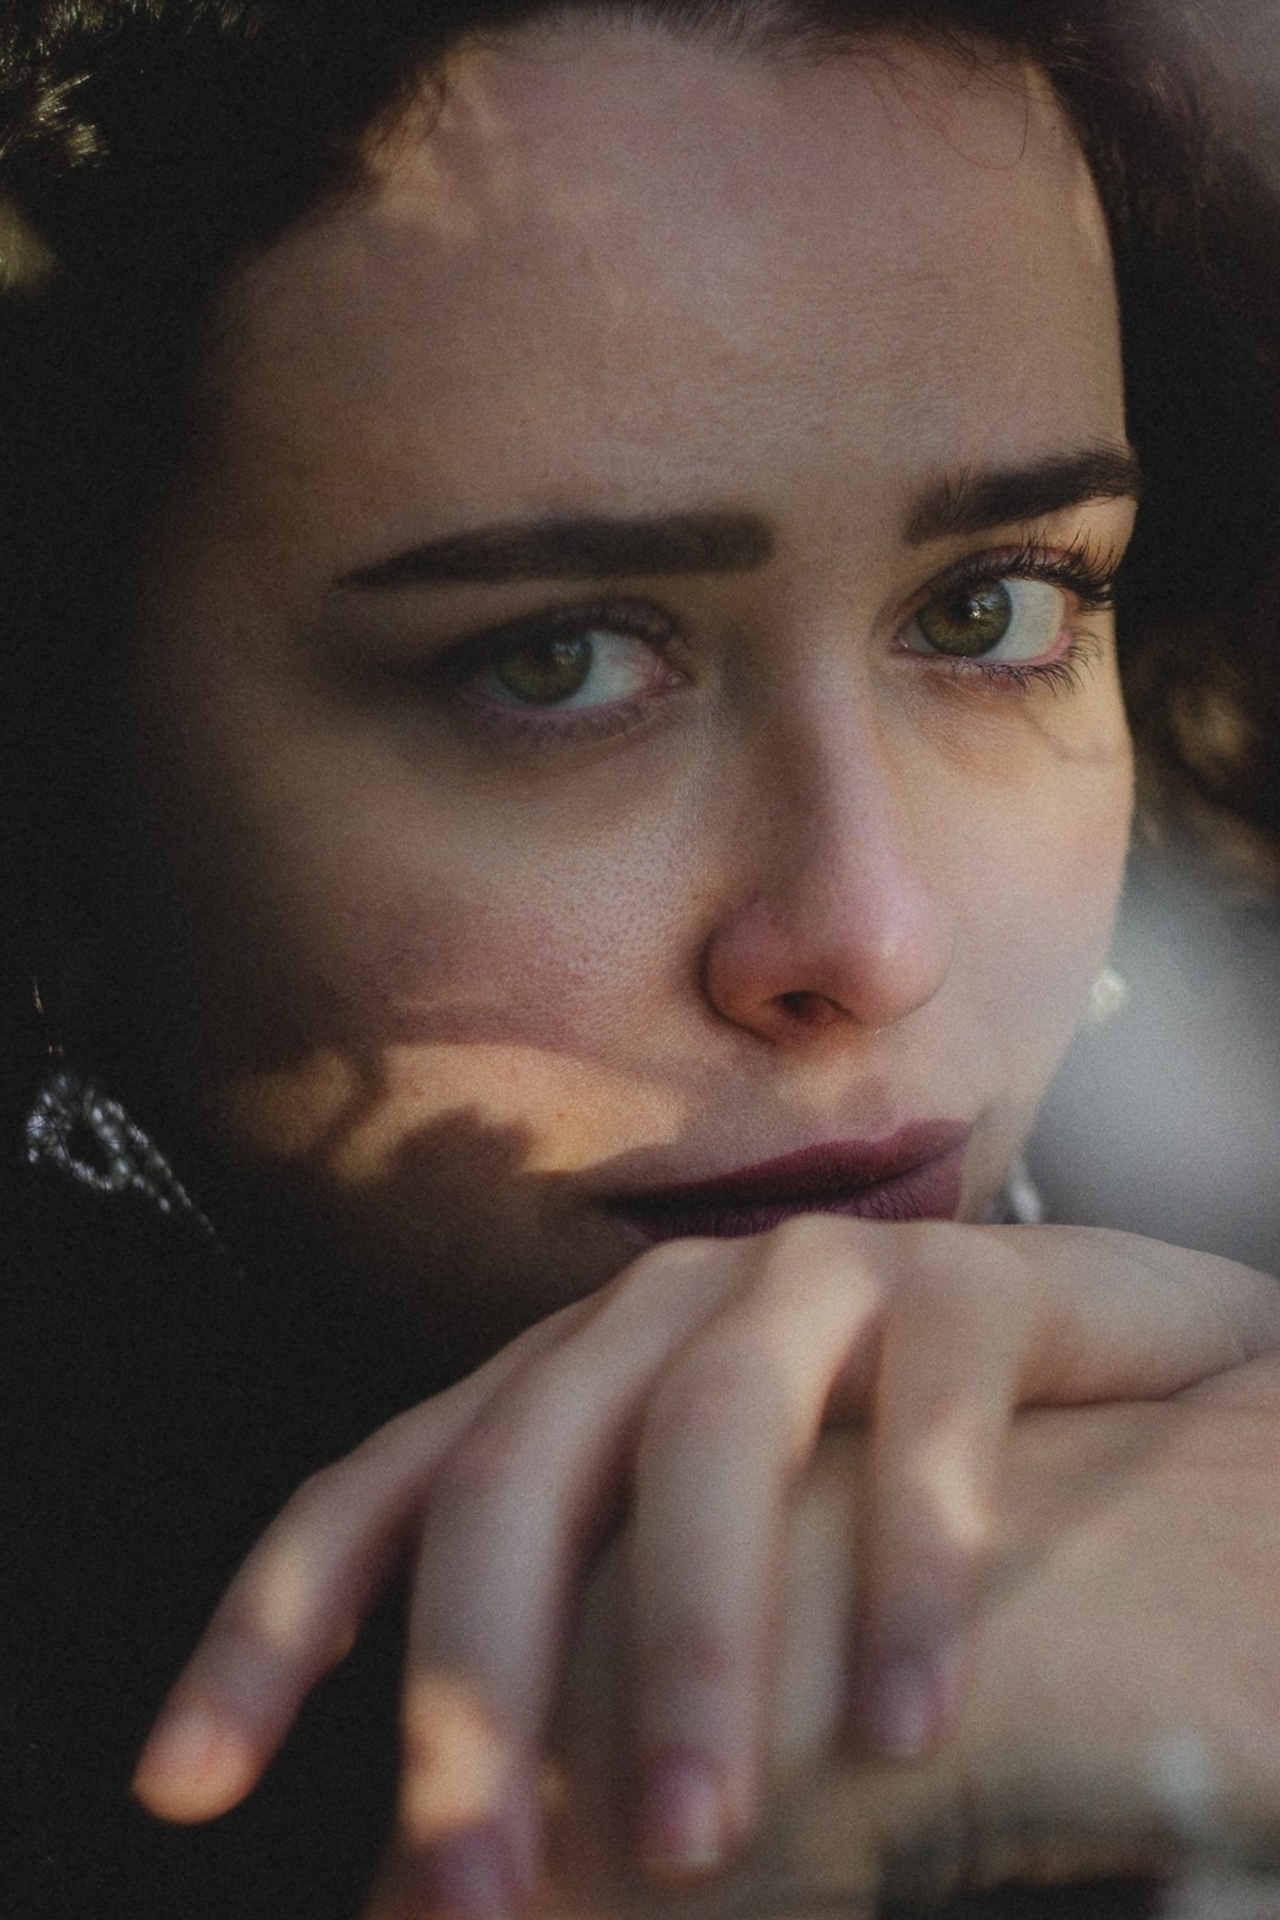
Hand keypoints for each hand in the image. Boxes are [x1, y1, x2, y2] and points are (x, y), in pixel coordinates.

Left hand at [131, 1221, 1279, 1909]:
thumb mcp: (689, 1586)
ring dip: (692, 1650)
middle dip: (482, 1689)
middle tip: (476, 1900)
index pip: (383, 1487)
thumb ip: (568, 1694)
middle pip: (519, 1474)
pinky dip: (908, 1573)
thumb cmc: (853, 1491)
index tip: (184, 1782)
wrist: (1078, 1357)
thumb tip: (411, 1907)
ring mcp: (805, 1282)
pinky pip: (925, 1424)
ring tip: (694, 1847)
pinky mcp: (961, 1285)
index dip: (271, 1624)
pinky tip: (906, 1728)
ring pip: (708, 1440)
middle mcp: (655, 1313)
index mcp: (559, 1382)